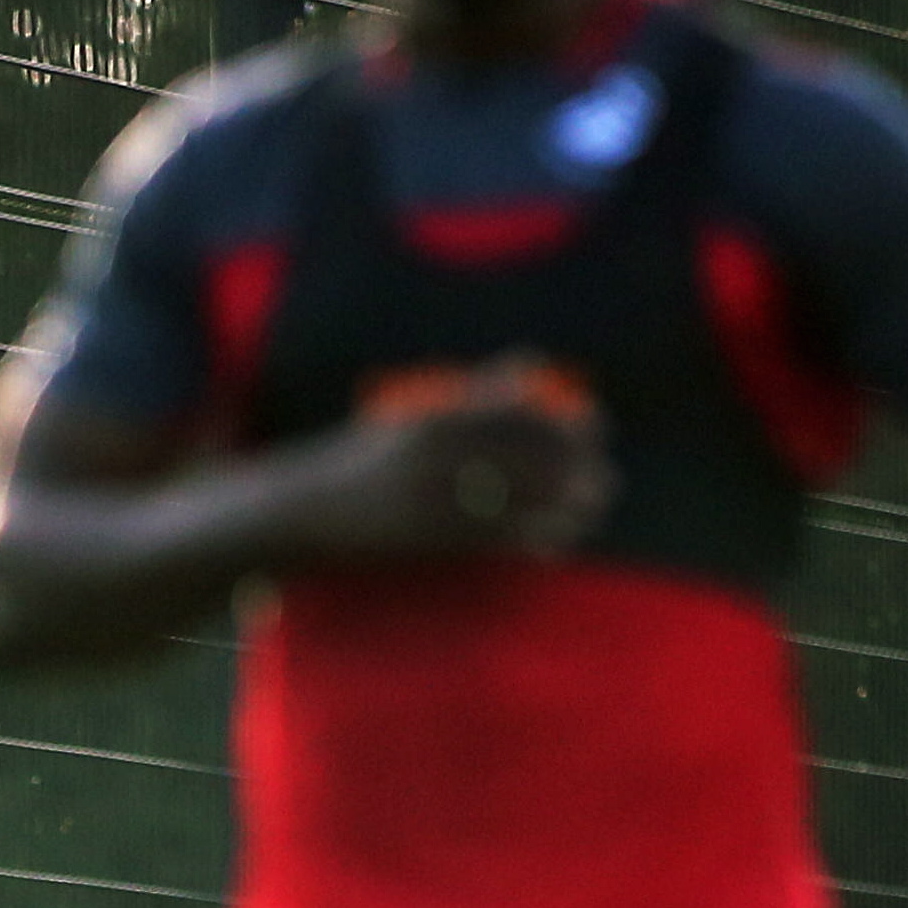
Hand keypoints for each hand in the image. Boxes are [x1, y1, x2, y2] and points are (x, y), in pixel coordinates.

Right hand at [282, 357, 612, 564]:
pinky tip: (557, 545)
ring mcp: (436, 498)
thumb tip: (530, 362)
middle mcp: (441, 455)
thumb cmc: (361, 462)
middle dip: (576, 470)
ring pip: (522, 500)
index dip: (565, 423)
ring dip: (565, 508)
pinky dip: (534, 540)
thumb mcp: (412, 416)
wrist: (303, 512)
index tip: (595, 431)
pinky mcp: (431, 538)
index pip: (521, 414)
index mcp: (438, 418)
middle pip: (530, 458)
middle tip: (604, 481)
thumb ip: (473, 391)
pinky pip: (498, 538)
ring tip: (590, 512)